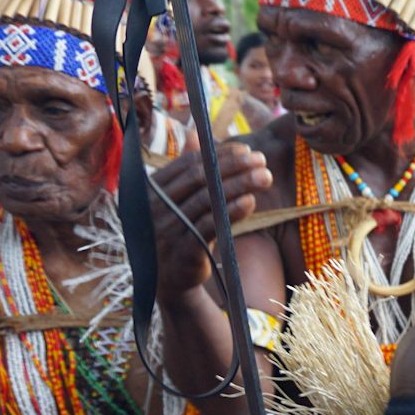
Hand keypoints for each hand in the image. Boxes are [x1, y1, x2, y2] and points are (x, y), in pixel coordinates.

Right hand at [151, 145, 271, 298]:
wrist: (170, 279)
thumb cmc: (177, 231)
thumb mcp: (176, 200)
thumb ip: (186, 171)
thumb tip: (195, 135)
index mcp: (150, 189)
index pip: (188, 163)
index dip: (218, 154)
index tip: (246, 150)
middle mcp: (152, 207)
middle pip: (199, 178)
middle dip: (233, 166)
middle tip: (262, 160)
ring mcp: (165, 229)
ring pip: (207, 199)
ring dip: (239, 185)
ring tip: (264, 177)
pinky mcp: (182, 249)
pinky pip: (210, 225)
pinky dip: (231, 211)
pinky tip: (251, 201)